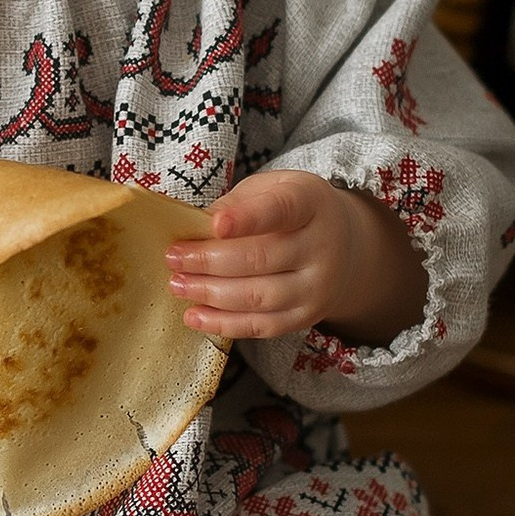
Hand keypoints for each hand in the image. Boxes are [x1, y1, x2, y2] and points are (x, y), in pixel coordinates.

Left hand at [165, 170, 426, 345]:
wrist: (341, 243)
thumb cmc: (288, 210)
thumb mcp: (269, 189)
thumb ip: (234, 205)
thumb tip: (191, 230)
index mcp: (310, 203)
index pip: (281, 209)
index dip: (248, 217)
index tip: (216, 224)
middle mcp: (321, 246)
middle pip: (261, 258)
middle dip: (209, 260)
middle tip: (174, 258)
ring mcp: (317, 286)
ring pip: (258, 296)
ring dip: (211, 293)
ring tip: (178, 285)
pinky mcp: (306, 316)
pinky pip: (262, 326)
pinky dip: (224, 324)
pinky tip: (195, 316)